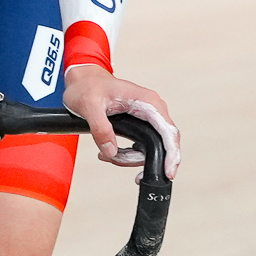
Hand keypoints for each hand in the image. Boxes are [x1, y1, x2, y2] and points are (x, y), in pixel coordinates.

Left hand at [62, 64, 181, 178]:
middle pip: (163, 144)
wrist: (83, 79)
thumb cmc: (88, 86)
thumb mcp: (89, 106)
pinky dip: (128, 155)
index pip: (168, 131)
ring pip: (150, 149)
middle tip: (133, 175)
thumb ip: (100, 128)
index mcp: (147, 102)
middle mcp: (152, 110)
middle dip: (145, 161)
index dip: (172, 154)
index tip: (168, 173)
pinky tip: (111, 153)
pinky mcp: (141, 124)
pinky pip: (142, 147)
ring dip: (130, 159)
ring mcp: (148, 117)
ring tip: (106, 155)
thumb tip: (111, 151)